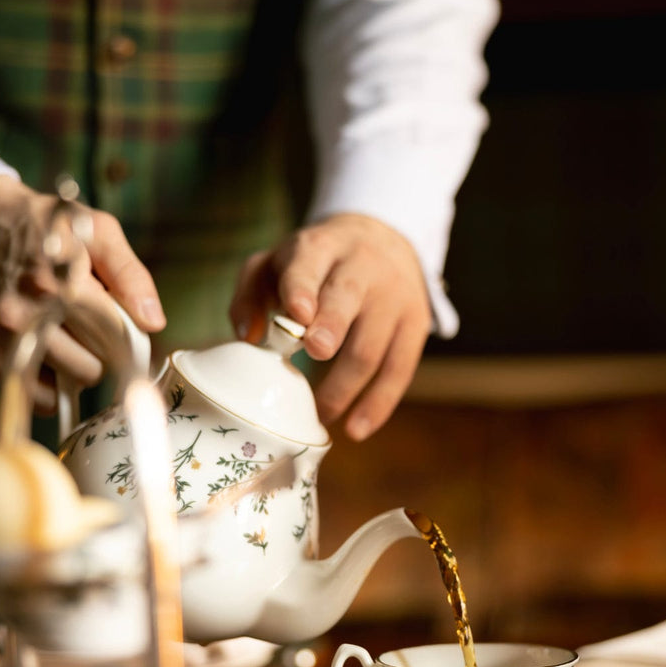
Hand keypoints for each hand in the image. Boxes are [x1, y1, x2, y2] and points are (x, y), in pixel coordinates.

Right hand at [0, 175, 165, 412]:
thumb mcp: (97, 231)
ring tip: (70, 336)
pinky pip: (34, 394)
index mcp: (62, 282)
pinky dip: (49, 383)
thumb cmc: (44, 224)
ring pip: (66, 381)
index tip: (130, 335)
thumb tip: (153, 321)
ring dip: (77, 367)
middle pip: (93, 365)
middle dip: (101, 351)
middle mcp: (28, 313)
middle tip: (92, 326)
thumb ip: (130, 275)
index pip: (115, 337)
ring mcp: (4, 334)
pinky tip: (51, 355)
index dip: (129, 339)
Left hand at [229, 213, 431, 439]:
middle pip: (348, 300)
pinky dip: (377, 404)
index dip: (302, 289)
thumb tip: (249, 337)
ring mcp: (394, 297)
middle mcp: (362, 267)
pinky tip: (356, 429)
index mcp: (321, 248)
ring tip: (320, 415)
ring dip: (345, 386)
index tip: (296, 314)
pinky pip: (399, 369)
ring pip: (373, 345)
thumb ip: (251, 294)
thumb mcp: (276, 261)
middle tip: (316, 354)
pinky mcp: (416, 323)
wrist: (383, 237)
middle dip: (332, 328)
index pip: (309, 264)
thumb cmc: (314, 263)